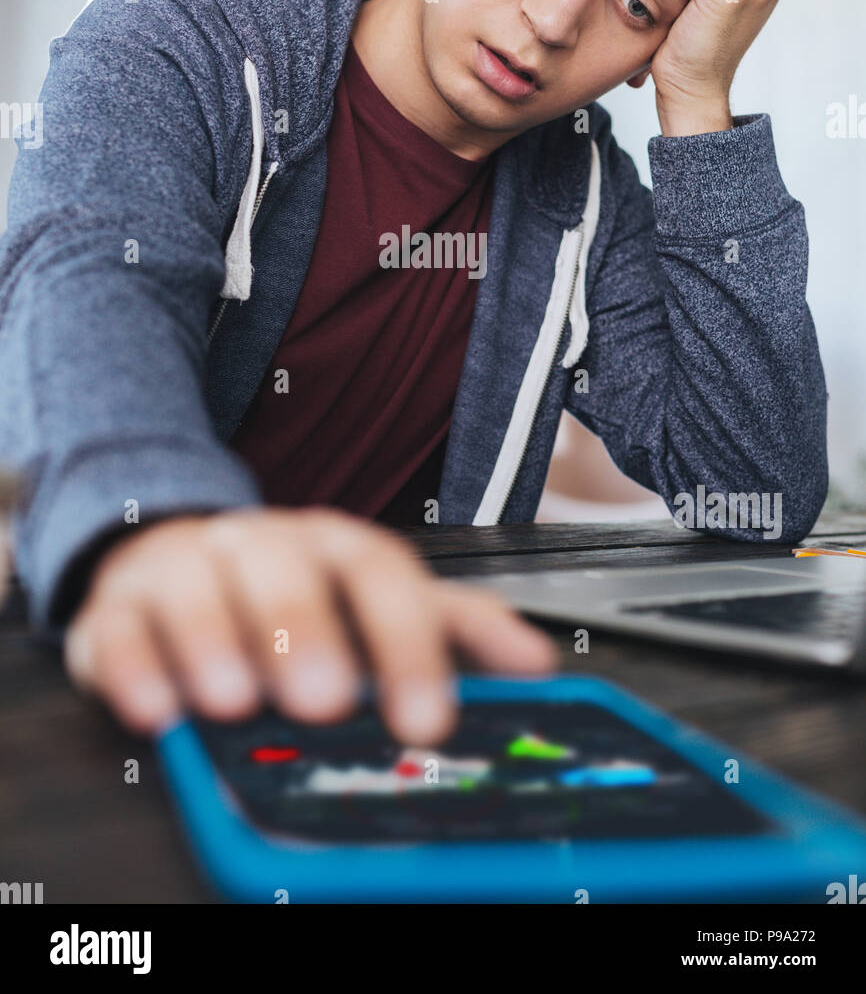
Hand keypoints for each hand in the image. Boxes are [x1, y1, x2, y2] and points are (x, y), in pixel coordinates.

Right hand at [63, 506, 557, 744]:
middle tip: (324, 701)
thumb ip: (457, 630)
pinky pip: (120, 628)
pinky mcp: (118, 606)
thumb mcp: (380, 602)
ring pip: (200, 591)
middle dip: (306, 632)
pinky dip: (135, 667)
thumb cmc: (294, 590)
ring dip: (217, 644)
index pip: (380, 575)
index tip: (427, 718)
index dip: (408, 644)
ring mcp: (187, 569)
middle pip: (287, 573)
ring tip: (235, 701)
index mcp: (334, 546)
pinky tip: (157, 708)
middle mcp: (263, 547)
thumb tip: (540, 663)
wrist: (182, 555)